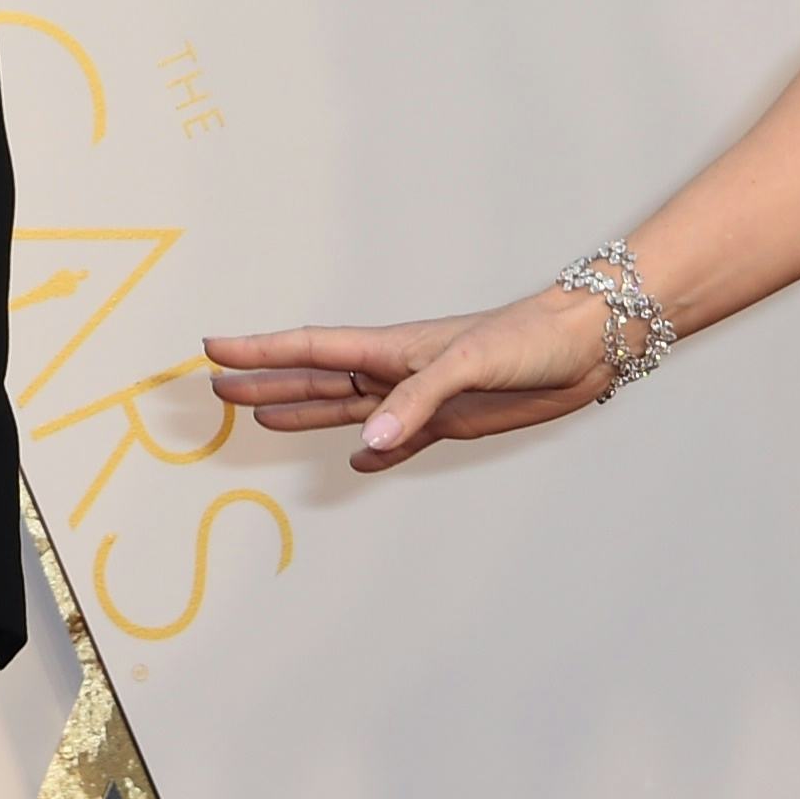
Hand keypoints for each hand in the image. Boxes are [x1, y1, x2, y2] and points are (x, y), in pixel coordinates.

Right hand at [204, 286, 614, 468]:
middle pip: (316, 378)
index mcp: (394, 349)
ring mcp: (421, 398)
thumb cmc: (530, 336)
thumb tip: (364, 448)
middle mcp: (398, 372)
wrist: (586, 343)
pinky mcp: (451, 421)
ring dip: (304, 410)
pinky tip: (356, 462)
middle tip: (216, 389)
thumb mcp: (469, 363)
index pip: (312, 348)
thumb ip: (415, 402)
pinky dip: (374, 454)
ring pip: (347, 407)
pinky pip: (399, 441)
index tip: (213, 348)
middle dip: (266, 383)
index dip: (261, 350)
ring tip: (262, 417)